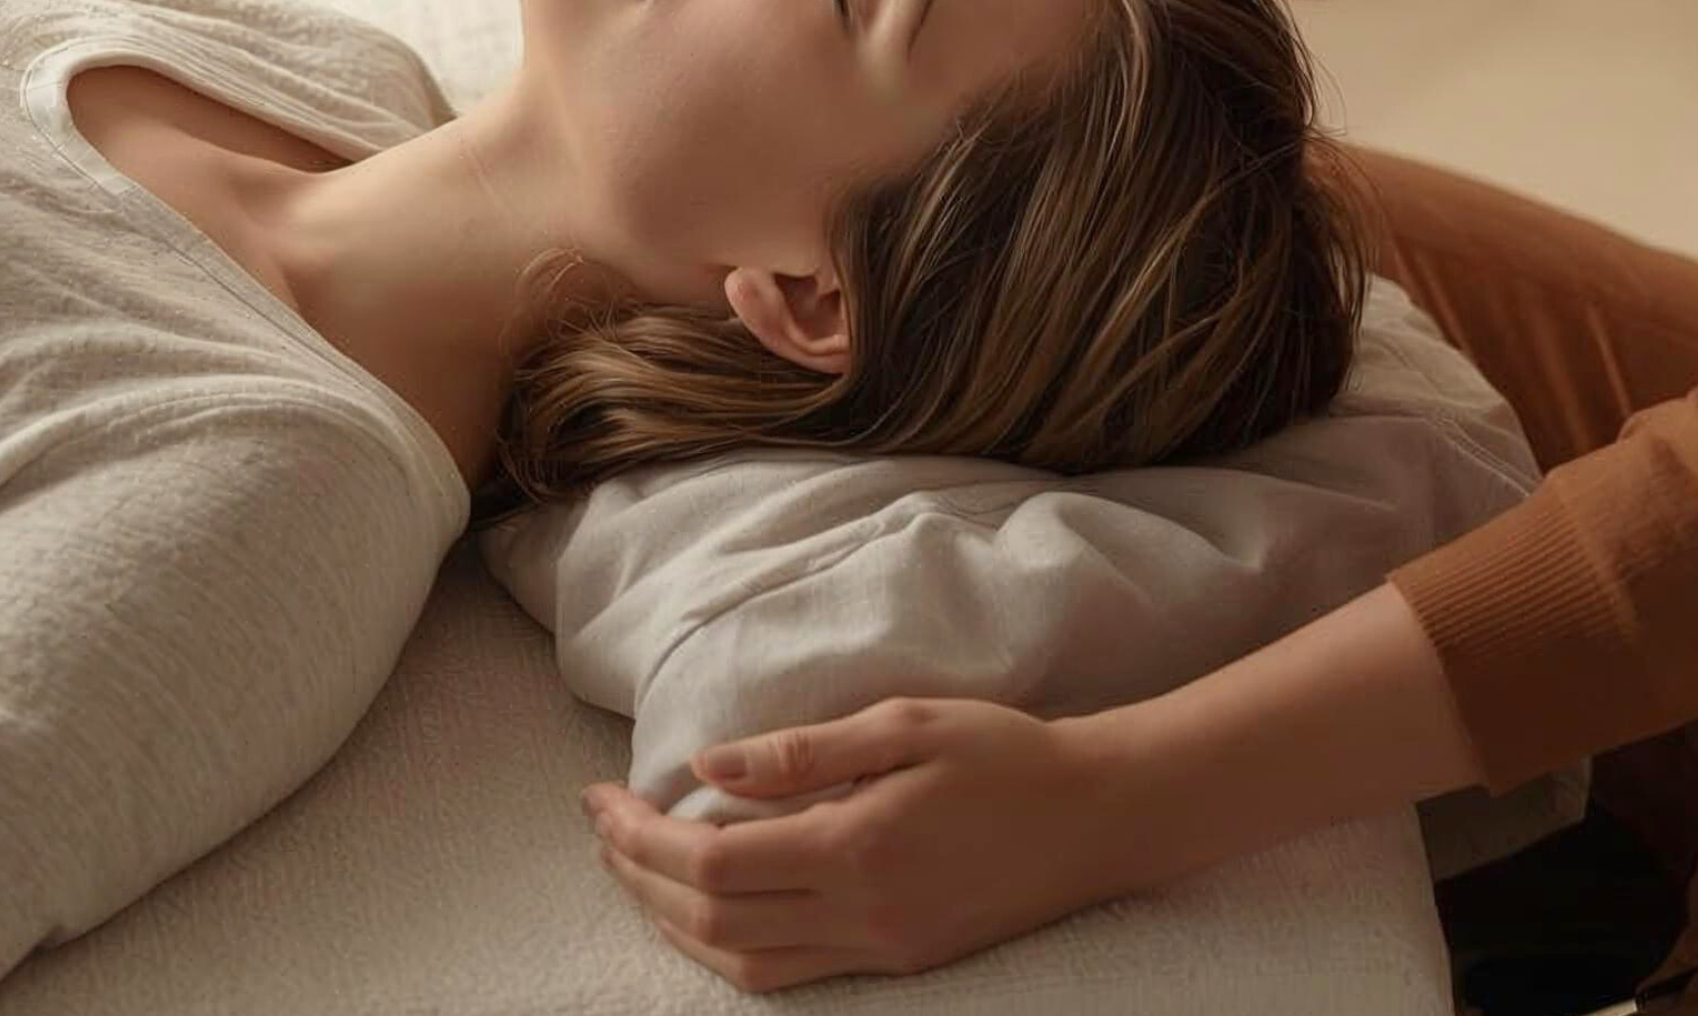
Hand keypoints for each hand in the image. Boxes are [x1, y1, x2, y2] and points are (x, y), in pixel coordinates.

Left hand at [579, 697, 1142, 993]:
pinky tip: (709, 911)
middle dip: (639, 877)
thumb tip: (706, 766)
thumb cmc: (1004, 752)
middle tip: (600, 828)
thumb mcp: (904, 722)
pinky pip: (789, 976)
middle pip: (712, 920)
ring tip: (633, 868)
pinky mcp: (899, 962)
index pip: (714, 862)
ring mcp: (880, 950)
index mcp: (856, 848)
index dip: (643, 836)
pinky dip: (729, 948)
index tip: (601, 797)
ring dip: (673, 921)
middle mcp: (861, 915)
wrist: (1097, 817)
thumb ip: (802, 751)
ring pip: (742, 964)